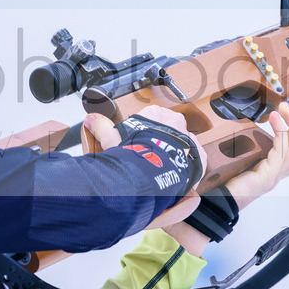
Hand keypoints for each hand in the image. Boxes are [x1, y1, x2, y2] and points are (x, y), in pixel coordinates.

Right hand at [83, 105, 207, 185]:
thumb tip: (91, 119)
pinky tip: (177, 173)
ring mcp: (188, 137)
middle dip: (160, 142)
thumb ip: (102, 127)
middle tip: (151, 156)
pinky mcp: (198, 154)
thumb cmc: (133, 153)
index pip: (149, 119)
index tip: (139, 144)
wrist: (154, 170)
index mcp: (153, 115)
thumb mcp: (112, 139)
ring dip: (174, 153)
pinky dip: (186, 166)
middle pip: (167, 130)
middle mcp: (174, 122)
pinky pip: (193, 158)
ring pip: (182, 143)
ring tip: (163, 168)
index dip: (143, 134)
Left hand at [223, 102, 288, 209]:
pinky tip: (274, 120)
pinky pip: (281, 153)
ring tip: (284, 109)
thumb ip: (252, 146)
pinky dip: (281, 133)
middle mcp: (277, 174)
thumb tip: (252, 126)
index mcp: (274, 170)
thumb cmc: (227, 182)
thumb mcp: (243, 158)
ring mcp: (274, 176)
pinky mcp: (267, 177)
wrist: (218, 201)